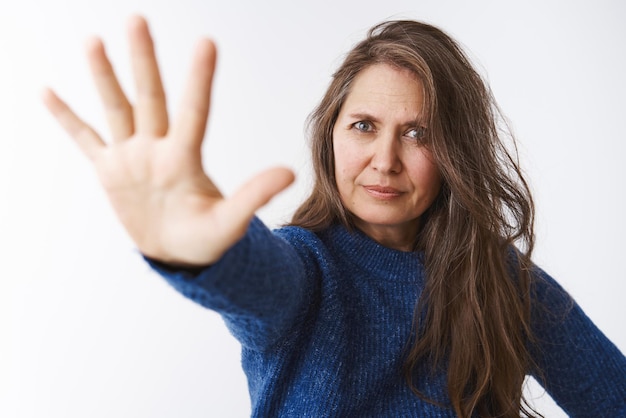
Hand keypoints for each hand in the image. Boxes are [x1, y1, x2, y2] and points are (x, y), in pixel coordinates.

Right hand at [42, 15, 294, 265]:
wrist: (178, 253)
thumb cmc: (206, 239)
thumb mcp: (230, 222)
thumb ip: (254, 196)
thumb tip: (290, 172)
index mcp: (185, 158)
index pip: (193, 111)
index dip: (199, 79)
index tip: (207, 42)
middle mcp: (157, 148)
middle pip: (150, 98)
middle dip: (143, 61)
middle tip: (138, 19)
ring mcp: (132, 156)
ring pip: (117, 108)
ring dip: (105, 76)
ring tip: (95, 40)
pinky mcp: (110, 170)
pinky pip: (84, 139)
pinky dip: (66, 117)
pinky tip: (48, 91)